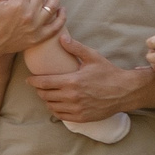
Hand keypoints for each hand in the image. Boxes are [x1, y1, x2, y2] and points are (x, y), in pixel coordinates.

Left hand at [27, 36, 146, 125]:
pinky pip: (61, 115)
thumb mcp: (93, 57)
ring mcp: (76, 109)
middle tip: (39, 85)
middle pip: (45, 95)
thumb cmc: (109, 73)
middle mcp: (72, 97)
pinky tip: (56, 104)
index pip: (44, 83)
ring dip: (46, 100)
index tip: (29, 79)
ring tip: (47, 94)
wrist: (124, 92)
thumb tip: (61, 37)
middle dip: (39, 90)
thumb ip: (75, 48)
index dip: (33, 81)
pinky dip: (55, 110)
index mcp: (72, 81)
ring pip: (51, 106)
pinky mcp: (81, 117)